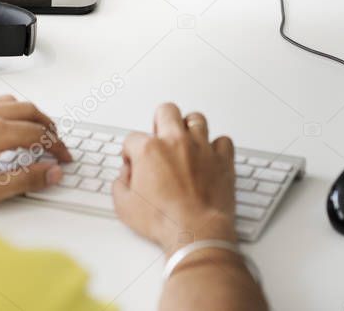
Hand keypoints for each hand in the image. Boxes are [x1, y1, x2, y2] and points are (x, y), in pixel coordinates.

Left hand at [0, 95, 71, 205]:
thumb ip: (27, 179)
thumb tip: (52, 173)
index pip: (40, 135)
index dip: (57, 147)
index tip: (63, 157)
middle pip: (32, 112)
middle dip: (50, 128)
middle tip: (57, 143)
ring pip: (16, 102)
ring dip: (32, 115)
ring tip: (38, 130)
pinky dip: (14, 109)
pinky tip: (12, 122)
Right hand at [113, 103, 236, 253]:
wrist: (195, 232)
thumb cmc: (163, 221)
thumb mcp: (124, 206)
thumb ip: (120, 183)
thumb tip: (125, 176)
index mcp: (150, 150)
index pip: (133, 138)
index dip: (130, 151)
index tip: (134, 162)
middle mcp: (176, 142)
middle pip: (167, 111)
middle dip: (160, 121)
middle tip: (159, 136)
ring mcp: (201, 148)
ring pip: (196, 119)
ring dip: (189, 127)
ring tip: (185, 141)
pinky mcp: (222, 159)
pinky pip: (223, 141)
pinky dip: (216, 146)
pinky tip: (210, 156)